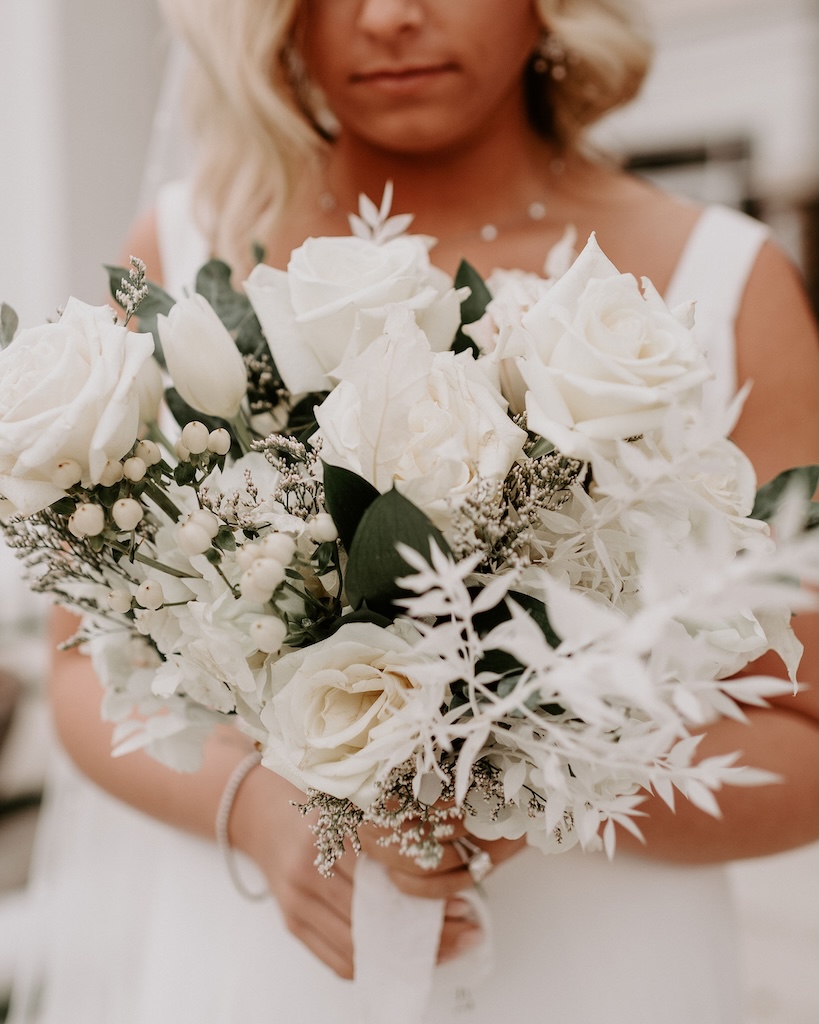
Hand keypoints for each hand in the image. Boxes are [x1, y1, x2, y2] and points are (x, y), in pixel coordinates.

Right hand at [229, 767, 508, 976]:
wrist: (256, 813)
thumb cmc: (312, 804)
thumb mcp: (349, 804)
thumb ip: (386, 829)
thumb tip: (445, 860)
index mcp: (329, 835)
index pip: (386, 878)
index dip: (428, 897)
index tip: (465, 901)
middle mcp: (309, 871)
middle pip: (376, 919)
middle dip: (426, 932)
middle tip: (467, 930)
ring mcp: (297, 902)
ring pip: (359, 947)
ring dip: (406, 955)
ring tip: (446, 948)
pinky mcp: (292, 923)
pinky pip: (337, 960)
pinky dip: (375, 964)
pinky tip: (404, 958)